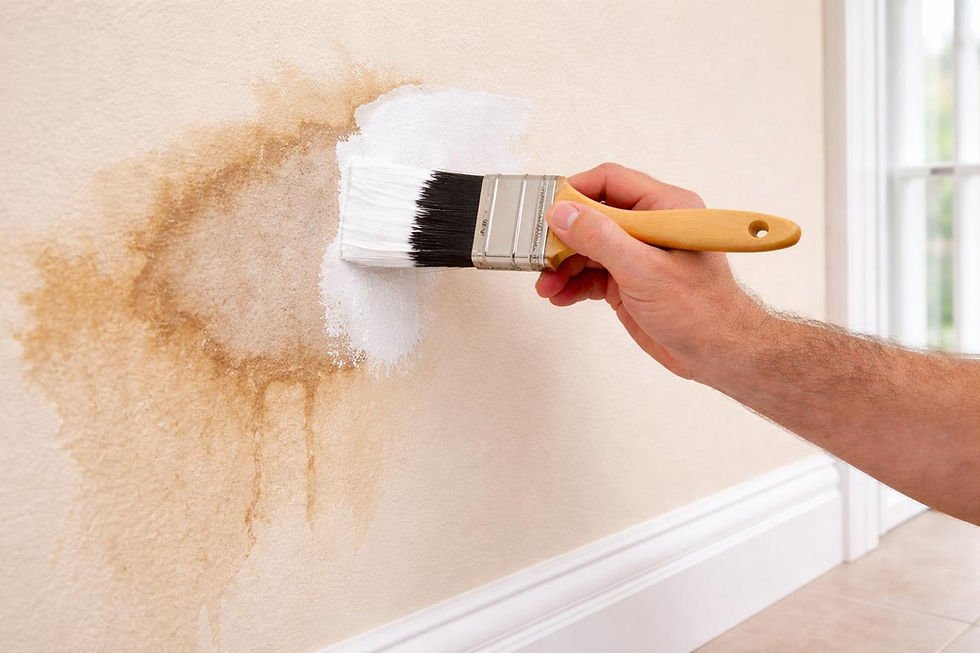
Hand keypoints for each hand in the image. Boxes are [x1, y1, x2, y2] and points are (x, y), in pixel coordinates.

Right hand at [535, 163, 766, 379]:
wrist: (718, 354)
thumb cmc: (703, 311)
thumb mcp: (644, 270)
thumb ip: (600, 238)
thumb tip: (563, 213)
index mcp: (666, 208)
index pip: (611, 182)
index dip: (576, 192)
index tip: (549, 209)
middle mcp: (651, 227)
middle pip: (593, 216)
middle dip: (564, 237)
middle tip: (541, 253)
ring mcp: (638, 255)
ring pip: (588, 248)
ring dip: (564, 265)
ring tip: (546, 285)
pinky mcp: (629, 281)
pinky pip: (592, 274)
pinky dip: (573, 284)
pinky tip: (560, 296)